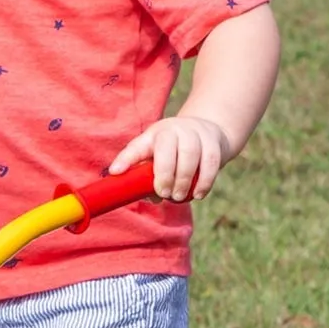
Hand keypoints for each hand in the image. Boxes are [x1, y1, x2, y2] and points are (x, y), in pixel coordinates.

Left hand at [108, 115, 231, 200]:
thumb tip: (152, 197)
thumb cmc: (174, 151)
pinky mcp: (213, 140)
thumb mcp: (157, 158)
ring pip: (190, 154)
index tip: (115, 172)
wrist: (206, 131)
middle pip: (166, 149)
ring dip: (184, 179)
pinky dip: (204, 181)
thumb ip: (150, 177)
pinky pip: (210, 161)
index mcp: (152, 136)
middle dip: (164, 174)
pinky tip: (197, 195)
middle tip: (164, 194)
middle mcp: (171, 130)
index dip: (125, 159)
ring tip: (179, 197)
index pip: (136, 147)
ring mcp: (194, 132)